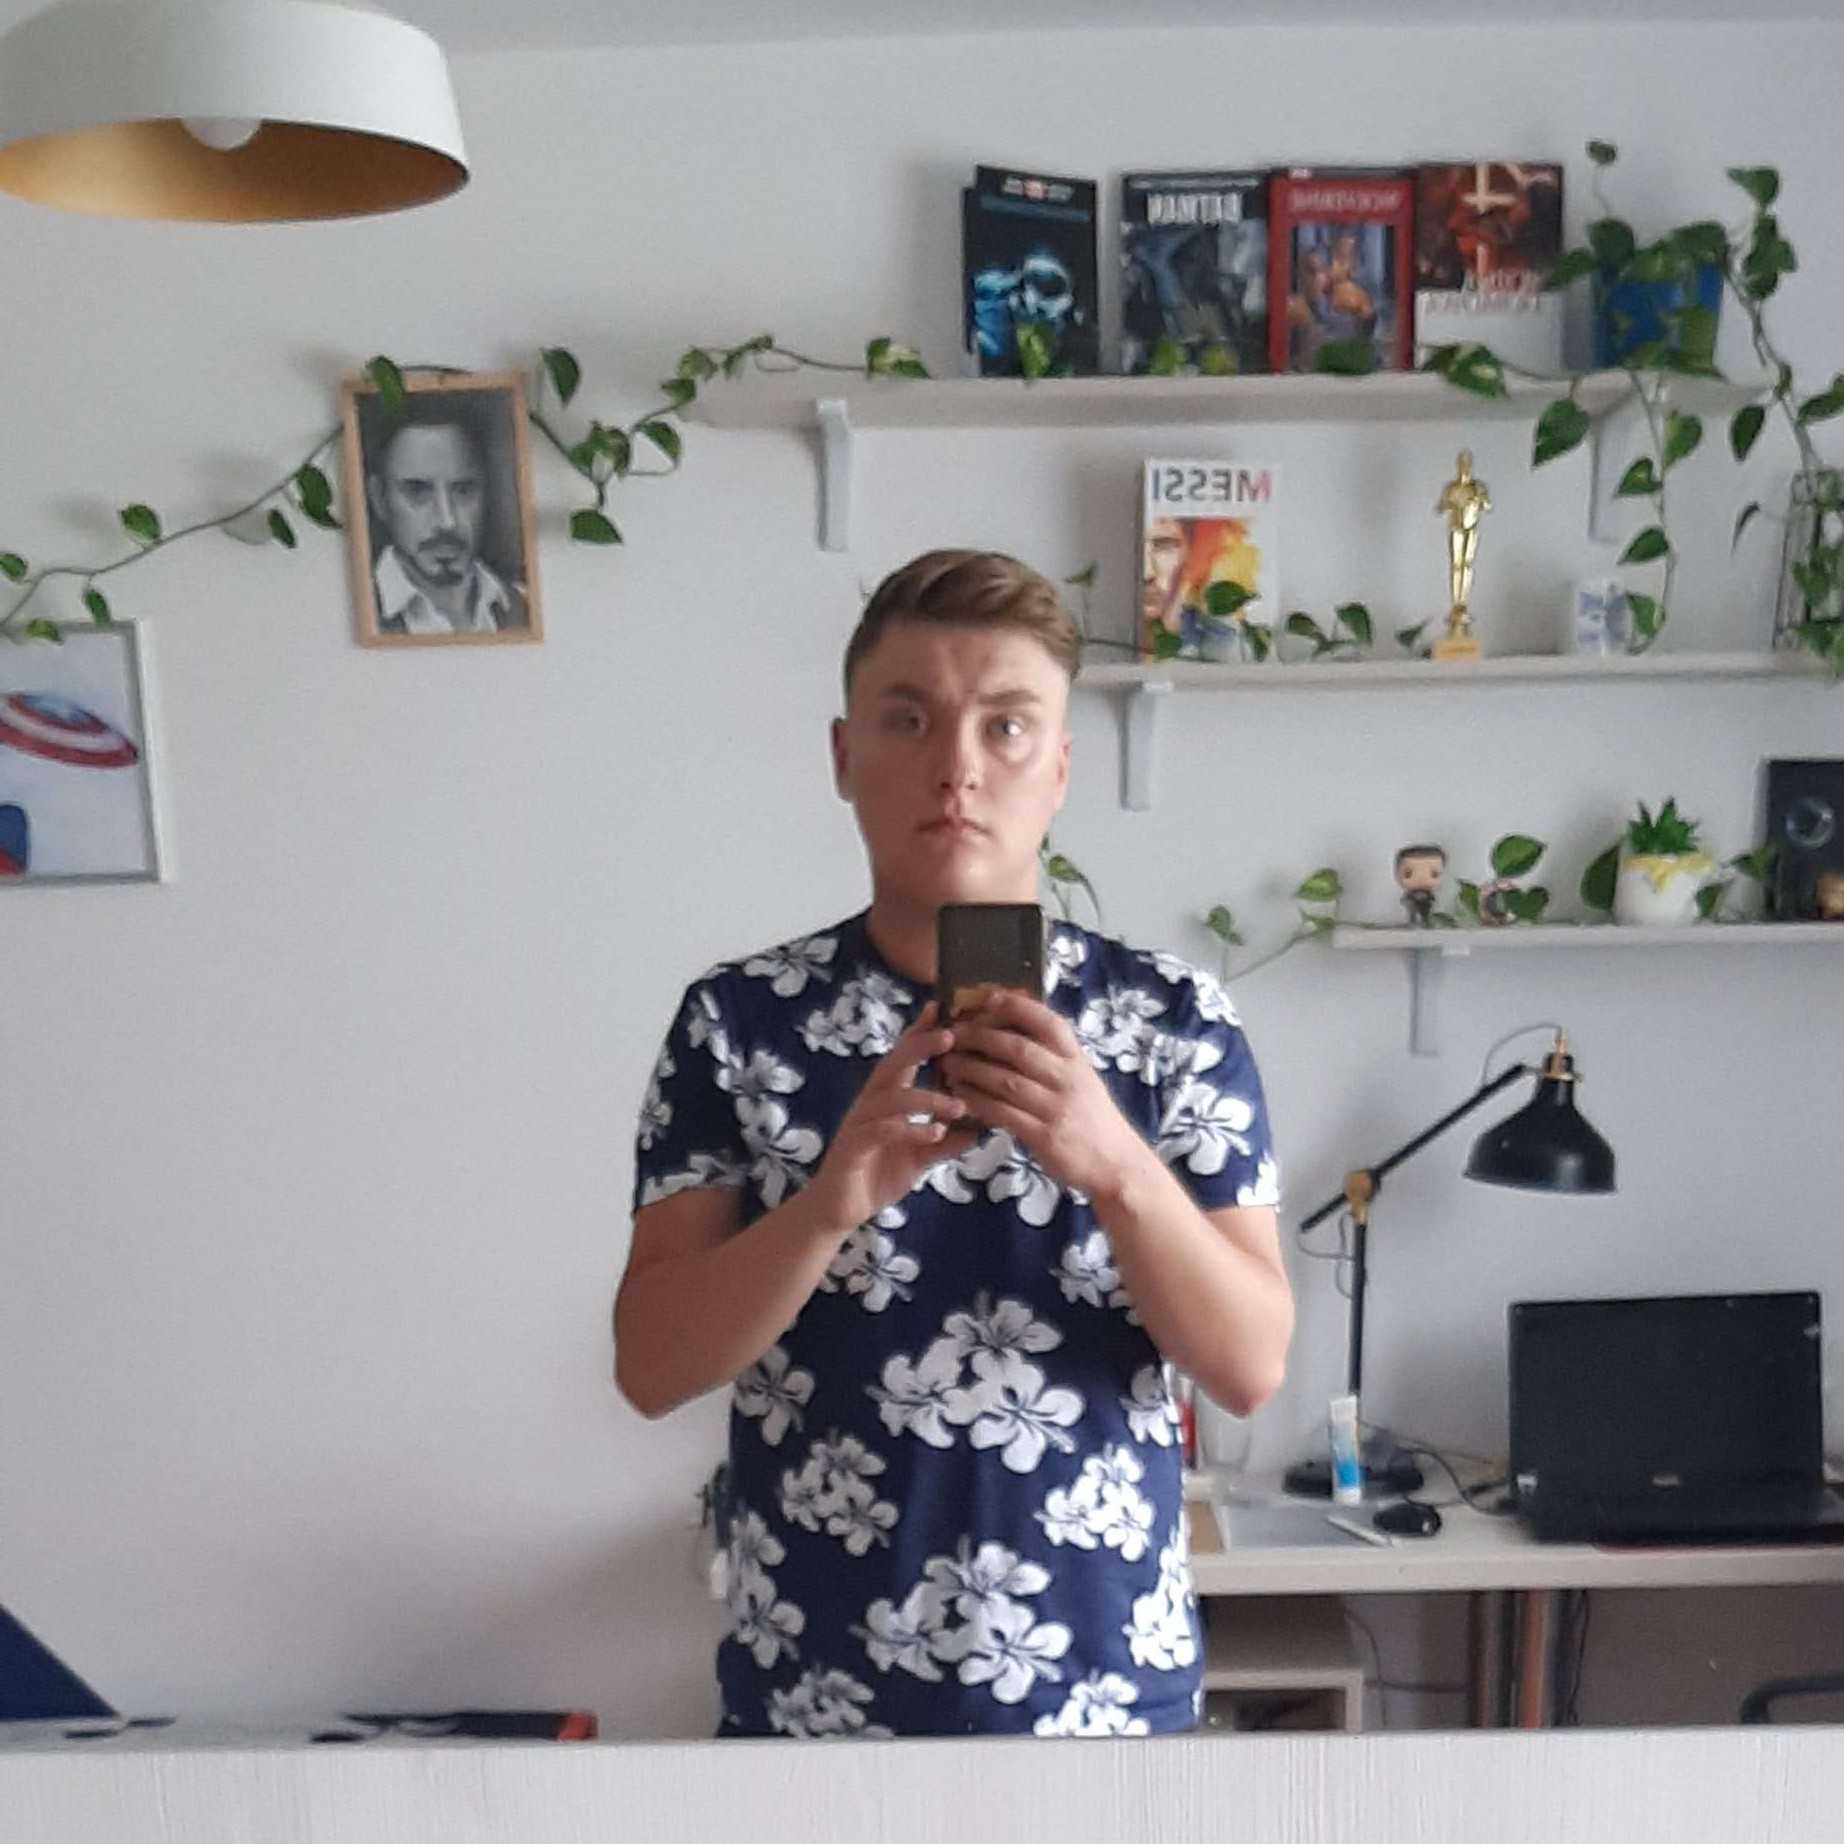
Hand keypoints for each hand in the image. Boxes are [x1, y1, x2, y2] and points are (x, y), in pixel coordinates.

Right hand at [808, 1003, 978, 1230]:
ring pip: (890, 1098)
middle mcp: (870, 1104)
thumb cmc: (877, 1174)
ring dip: (926, 1097)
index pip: (903, 1059)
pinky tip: (934, 1132)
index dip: (920, 1034)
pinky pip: (881, 1131)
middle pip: (892, 1065)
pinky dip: (909, 1129)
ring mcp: (859, 1124)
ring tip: (958, 1105)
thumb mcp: (919, 1157)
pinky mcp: (853, 1148)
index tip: (943, 1010)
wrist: (837, 1210)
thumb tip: (979, 1128)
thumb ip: (945, 1142)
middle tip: (951, 1036)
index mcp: (885, 1099)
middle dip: (920, 1047)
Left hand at [938, 990, 1150, 1200]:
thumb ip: (1053, 1057)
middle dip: (980, 1037)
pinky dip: (977, 1101)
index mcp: (1077, 1060)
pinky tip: (960, 1095)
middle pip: (1018, 1048)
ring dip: (971, 1068)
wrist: (1115, 1163)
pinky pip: (1003, 1113)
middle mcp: (1068, 1079)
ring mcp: (1056, 1107)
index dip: (1017, 1006)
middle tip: (953, 1033)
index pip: (1048, 1022)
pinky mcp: (1044, 1135)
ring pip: (1005, 1080)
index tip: (988, 998)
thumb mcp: (1081, 1079)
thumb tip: (1011, 1028)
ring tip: (948, 1063)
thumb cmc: (1092, 1118)